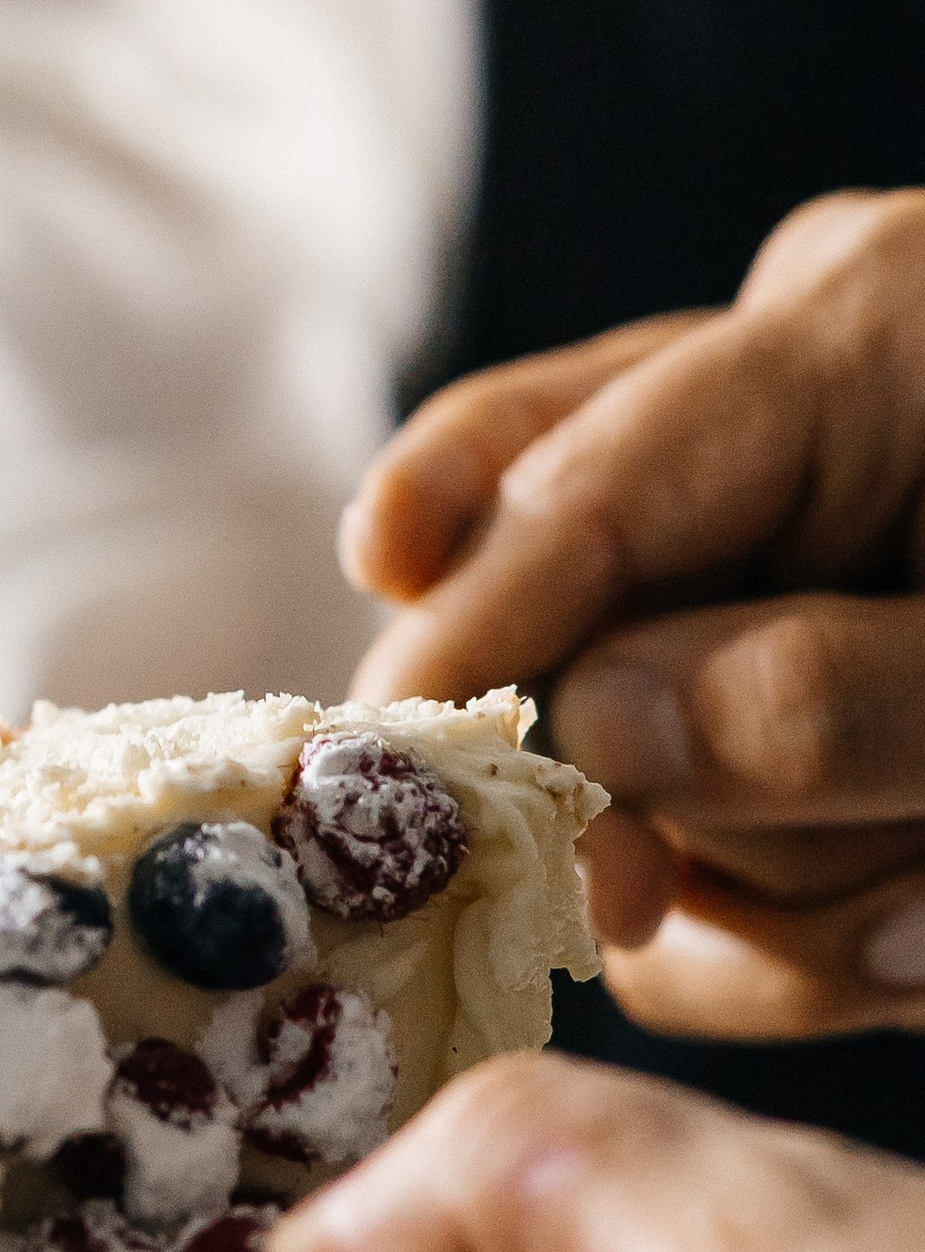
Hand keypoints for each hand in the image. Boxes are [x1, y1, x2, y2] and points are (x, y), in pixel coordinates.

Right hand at [343, 191, 924, 1037]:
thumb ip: (846, 700)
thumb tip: (603, 723)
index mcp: (863, 327)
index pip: (595, 473)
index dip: (474, 625)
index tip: (381, 763)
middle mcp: (794, 384)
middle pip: (561, 568)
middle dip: (642, 774)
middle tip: (702, 905)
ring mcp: (797, 506)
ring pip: (635, 714)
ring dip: (770, 874)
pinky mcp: (813, 637)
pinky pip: (715, 792)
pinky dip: (807, 901)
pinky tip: (919, 924)